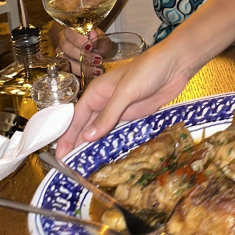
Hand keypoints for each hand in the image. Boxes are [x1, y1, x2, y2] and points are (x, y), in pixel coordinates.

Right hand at [56, 41, 192, 156]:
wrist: (176, 65)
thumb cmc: (147, 71)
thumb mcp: (125, 92)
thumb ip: (108, 114)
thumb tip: (87, 137)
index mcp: (97, 93)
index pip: (76, 118)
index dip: (67, 137)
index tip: (59, 156)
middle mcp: (105, 103)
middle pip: (87, 127)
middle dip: (78, 145)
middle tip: (71, 168)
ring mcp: (120, 111)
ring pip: (102, 132)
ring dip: (94, 147)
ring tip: (85, 168)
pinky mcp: (134, 116)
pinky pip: (119, 132)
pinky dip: (112, 144)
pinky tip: (108, 158)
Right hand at [57, 28, 104, 77]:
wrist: (97, 54)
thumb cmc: (98, 44)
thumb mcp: (102, 40)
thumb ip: (99, 38)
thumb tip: (93, 34)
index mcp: (70, 32)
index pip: (70, 34)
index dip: (80, 41)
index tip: (91, 47)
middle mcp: (63, 42)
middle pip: (67, 48)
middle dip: (82, 55)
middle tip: (97, 60)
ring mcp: (60, 54)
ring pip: (66, 60)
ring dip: (82, 66)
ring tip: (96, 70)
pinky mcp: (62, 66)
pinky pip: (67, 71)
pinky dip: (80, 74)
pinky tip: (91, 75)